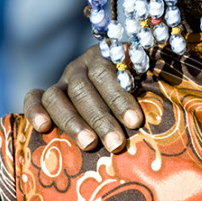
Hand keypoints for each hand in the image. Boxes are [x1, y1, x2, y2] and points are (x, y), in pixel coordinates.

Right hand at [24, 46, 142, 152]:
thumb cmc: (139, 86)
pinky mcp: (47, 94)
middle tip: (116, 144)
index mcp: (106, 56)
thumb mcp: (146, 78)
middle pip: (84, 89)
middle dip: (101, 118)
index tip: (135, 122)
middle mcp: (82, 66)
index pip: (108, 73)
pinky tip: (42, 128)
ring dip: (73, 122)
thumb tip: (167, 102)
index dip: (120, 98)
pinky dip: (34, 110)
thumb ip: (151, 84)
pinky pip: (34, 98)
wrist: (115, 77)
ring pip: (58, 96)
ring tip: (89, 144)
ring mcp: (63, 79)